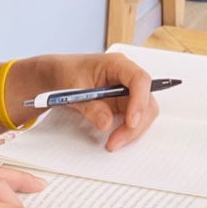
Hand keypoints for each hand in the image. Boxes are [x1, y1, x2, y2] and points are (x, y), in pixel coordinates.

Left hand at [35, 53, 160, 150]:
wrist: (60, 75)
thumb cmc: (68, 73)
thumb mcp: (74, 90)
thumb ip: (91, 107)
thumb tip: (106, 123)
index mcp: (117, 64)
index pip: (139, 79)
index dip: (139, 101)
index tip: (131, 122)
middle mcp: (127, 77)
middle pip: (146, 100)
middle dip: (136, 124)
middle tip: (116, 141)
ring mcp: (128, 91)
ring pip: (144, 112)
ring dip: (133, 131)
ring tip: (113, 143)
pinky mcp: (124, 104)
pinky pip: (135, 119)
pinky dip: (128, 131)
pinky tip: (115, 138)